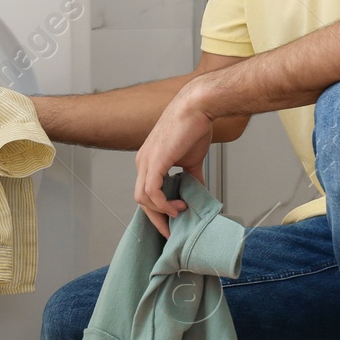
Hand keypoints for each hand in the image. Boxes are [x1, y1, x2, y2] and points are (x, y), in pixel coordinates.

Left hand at [134, 90, 214, 237]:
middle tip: (171, 232)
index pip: (145, 193)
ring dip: (161, 212)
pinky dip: (163, 204)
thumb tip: (198, 194)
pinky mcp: (154, 161)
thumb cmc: (193, 127)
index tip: (170, 225)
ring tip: (180, 212)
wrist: (197, 107)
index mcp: (148, 161)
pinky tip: (177, 206)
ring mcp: (146, 161)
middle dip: (156, 219)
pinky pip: (151, 191)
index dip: (156, 211)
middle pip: (141, 200)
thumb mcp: (191, 160)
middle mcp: (143, 162)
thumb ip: (191, 178)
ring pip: (143, 198)